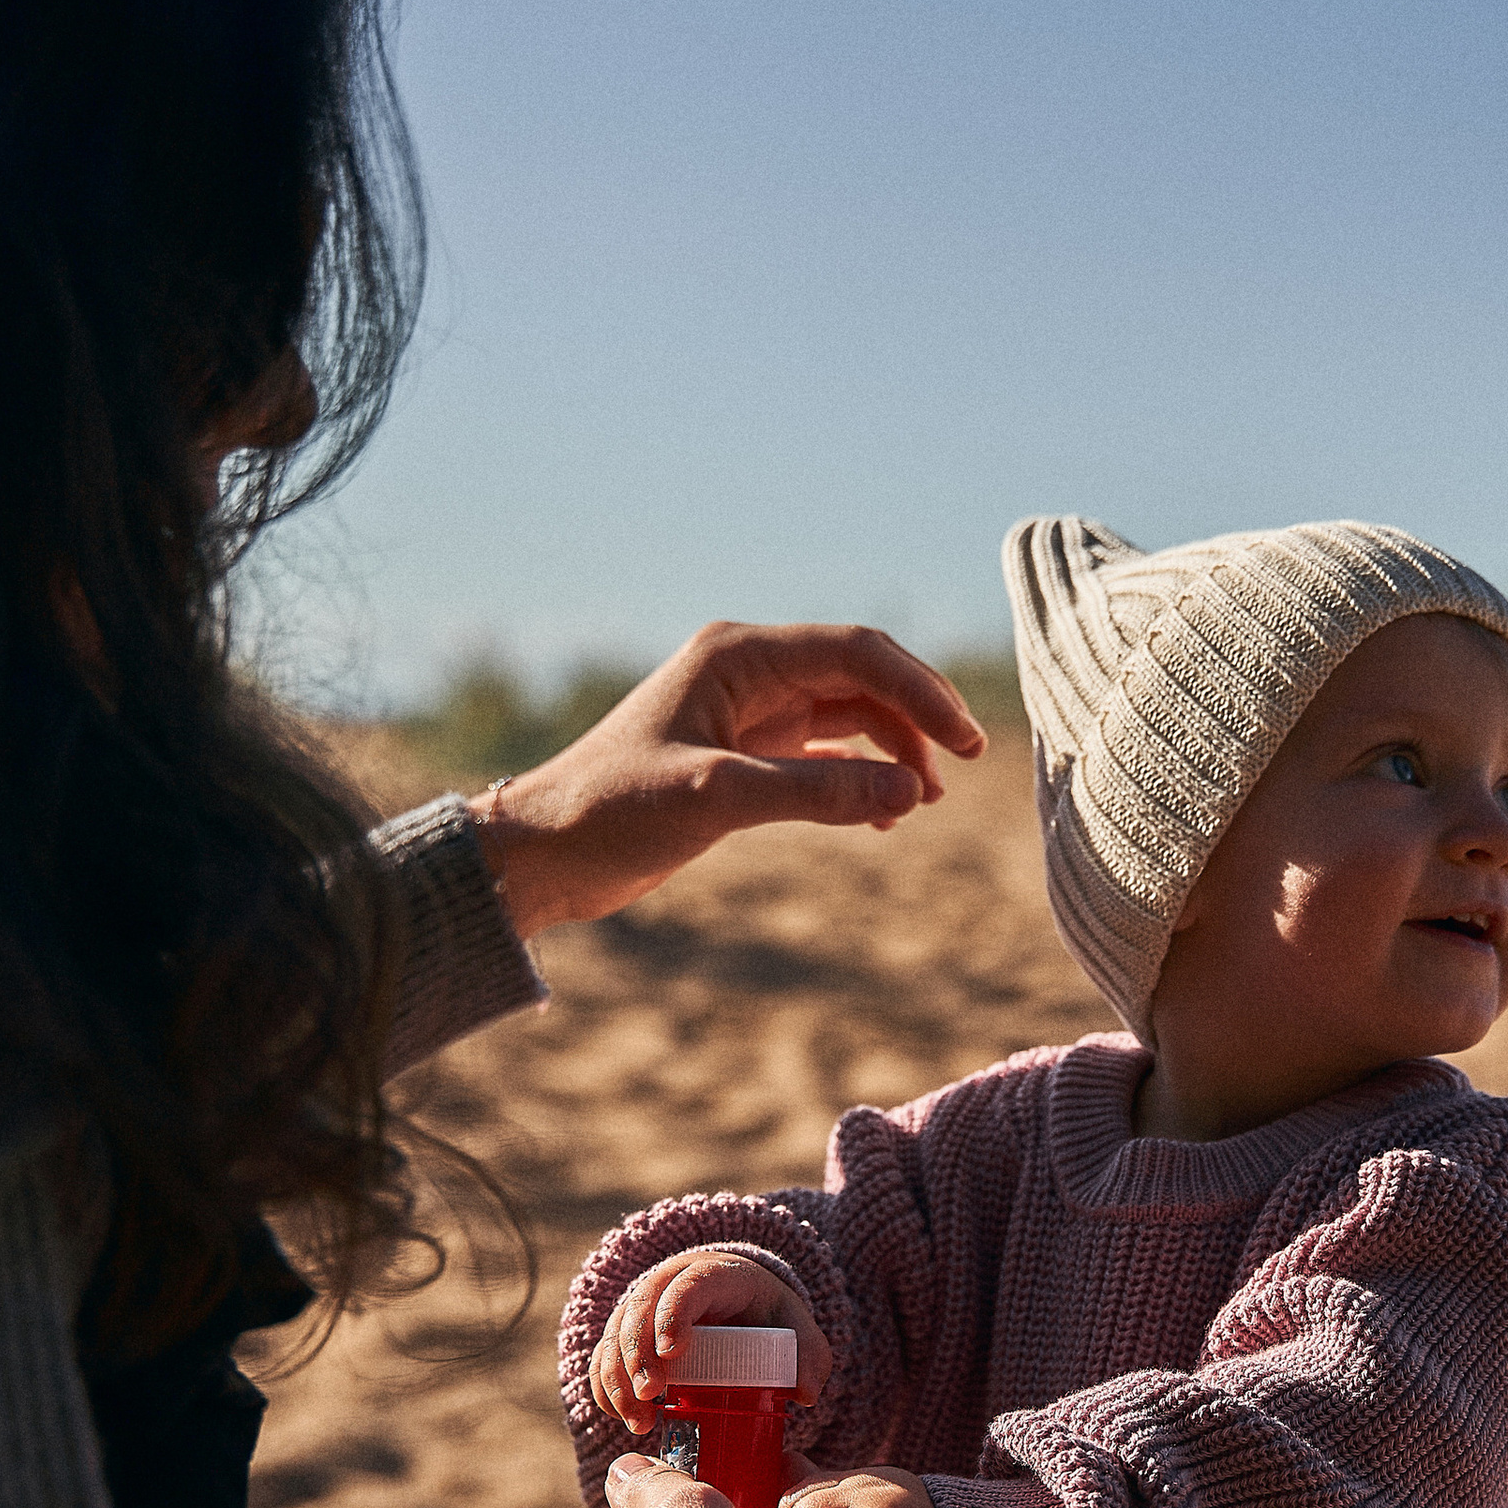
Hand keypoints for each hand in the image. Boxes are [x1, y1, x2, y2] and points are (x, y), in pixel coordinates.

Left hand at [474, 623, 986, 939]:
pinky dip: (860, 778)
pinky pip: (823, 755)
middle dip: (916, 718)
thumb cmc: (611, 813)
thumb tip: (911, 790)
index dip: (919, 691)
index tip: (964, 743)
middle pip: (861, 677)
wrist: (543, 854)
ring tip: (921, 802)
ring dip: (891, 752)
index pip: (855, 653)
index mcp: (738, 656)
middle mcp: (747, 673)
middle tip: (962, 767)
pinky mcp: (743, 757)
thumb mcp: (716, 799)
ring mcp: (748, 713)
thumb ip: (817, 792)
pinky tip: (885, 815)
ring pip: (848, 716)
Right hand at [590, 1248, 831, 1430]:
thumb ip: (811, 1356)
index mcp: (713, 1275)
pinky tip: (622, 1417)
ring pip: (614, 1335)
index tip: (671, 1353)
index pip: (686, 1286)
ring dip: (617, 1379)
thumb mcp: (797, 1329)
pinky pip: (602, 1356)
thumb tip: (806, 1394)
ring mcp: (642, 1308)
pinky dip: (605, 1388)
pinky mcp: (624, 1334)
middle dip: (637, 1355)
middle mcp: (668, 1283)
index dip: (673, 1314)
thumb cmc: (768, 1316)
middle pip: (639, 1310)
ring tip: (640, 1422)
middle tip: (651, 1396)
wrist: (735, 1303)